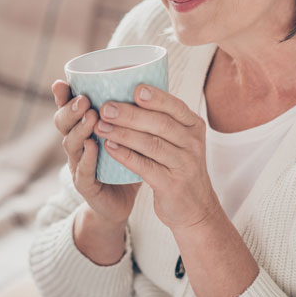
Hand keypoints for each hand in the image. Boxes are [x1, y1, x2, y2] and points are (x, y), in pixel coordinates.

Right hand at [52, 80, 139, 226]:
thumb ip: (131, 114)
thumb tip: (148, 80)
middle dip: (70, 110)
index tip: (61, 83)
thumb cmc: (125, 163)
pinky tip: (93, 146)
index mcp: (82, 129)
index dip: (62, 96)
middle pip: (62, 123)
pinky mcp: (85, 185)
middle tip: (84, 99)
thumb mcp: (126, 135)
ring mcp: (77, 164)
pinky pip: (83, 170)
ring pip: (71, 144)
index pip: (66, 108)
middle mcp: (76, 144)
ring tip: (90, 117)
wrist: (121, 202)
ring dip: (80, 129)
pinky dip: (87, 158)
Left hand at [96, 84, 219, 230]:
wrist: (194, 207)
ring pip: (151, 144)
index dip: (156, 97)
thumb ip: (163, 119)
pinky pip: (145, 166)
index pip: (175, 107)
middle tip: (105, 108)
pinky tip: (109, 147)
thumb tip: (130, 91)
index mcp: (194, 126)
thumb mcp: (180, 140)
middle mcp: (193, 143)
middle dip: (130, 114)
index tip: (134, 89)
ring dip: (123, 134)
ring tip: (101, 126)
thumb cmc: (178, 165)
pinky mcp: (172, 184)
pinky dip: (125, 155)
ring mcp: (184, 165)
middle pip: (160, 124)